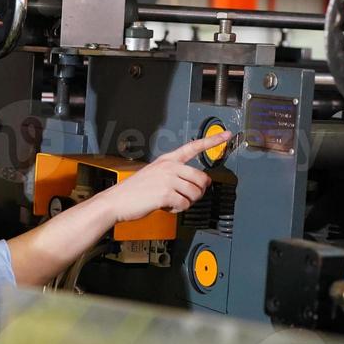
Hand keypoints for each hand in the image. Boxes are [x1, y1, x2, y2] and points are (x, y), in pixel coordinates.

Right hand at [99, 132, 230, 221]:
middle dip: (198, 191)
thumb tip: (197, 185)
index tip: (226, 135)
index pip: (193, 147)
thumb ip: (175, 176)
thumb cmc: (134, 191)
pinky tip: (167, 207)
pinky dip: (178, 209)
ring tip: (172, 202)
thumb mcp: (154, 175)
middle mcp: (169, 167)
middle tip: (186, 196)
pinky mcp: (166, 193)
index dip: (212, 140)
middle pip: (202, 178)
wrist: (116, 201)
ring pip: (195, 193)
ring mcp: (168, 179)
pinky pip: (185, 204)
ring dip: (186, 202)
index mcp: (167, 160)